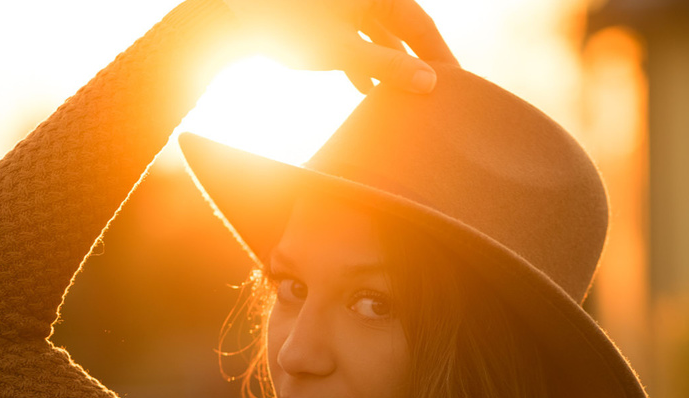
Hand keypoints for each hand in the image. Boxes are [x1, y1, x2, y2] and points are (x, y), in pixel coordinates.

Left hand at [221, 0, 458, 93]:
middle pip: (401, 28)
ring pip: (377, 33)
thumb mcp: (341, 50)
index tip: (458, 84)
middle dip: (413, 62)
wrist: (230, 16)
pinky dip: (361, 56)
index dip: (438, 56)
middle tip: (435, 94)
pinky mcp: (324, 10)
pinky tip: (362, 86)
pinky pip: (354, 32)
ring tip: (400, 98)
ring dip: (387, 64)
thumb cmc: (285, 25)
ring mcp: (344, 0)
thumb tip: (430, 83)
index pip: (419, 24)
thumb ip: (387, 66)